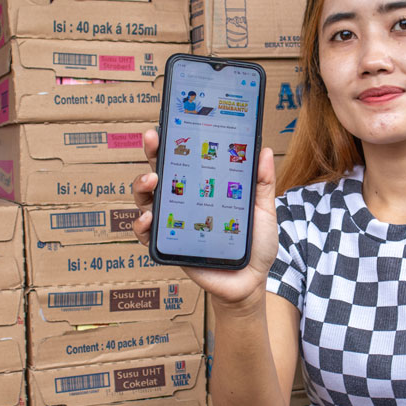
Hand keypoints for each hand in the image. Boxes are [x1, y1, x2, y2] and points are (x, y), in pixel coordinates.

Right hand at [130, 129, 279, 306]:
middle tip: (152, 139)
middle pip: (160, 172)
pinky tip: (148, 219)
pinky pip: (147, 235)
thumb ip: (262, 183)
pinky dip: (142, 226)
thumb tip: (264, 150)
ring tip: (152, 180)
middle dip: (152, 153)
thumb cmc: (254, 245)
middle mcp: (183, 202)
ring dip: (142, 186)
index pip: (184, 159)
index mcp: (203, 188)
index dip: (173, 141)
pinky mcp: (168, 246)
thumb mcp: (263, 211)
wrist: (251, 282)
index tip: (168, 123)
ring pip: (146, 199)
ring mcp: (173, 223)